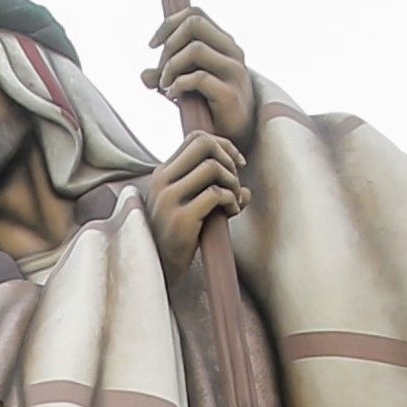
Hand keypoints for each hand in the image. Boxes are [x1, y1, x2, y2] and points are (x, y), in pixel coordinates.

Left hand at [143, 6, 251, 140]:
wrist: (236, 138)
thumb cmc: (210, 107)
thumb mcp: (185, 86)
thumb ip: (166, 76)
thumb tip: (144, 75)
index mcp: (224, 43)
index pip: (195, 14)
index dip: (169, 24)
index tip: (153, 46)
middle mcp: (232, 52)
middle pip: (194, 24)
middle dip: (169, 44)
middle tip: (161, 70)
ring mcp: (234, 72)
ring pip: (195, 49)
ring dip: (170, 66)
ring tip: (164, 85)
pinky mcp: (230, 94)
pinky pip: (198, 78)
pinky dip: (178, 85)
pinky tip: (173, 96)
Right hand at [145, 127, 251, 255]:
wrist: (159, 268)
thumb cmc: (178, 238)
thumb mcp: (190, 207)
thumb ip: (213, 191)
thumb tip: (246, 190)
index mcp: (163, 173)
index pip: (196, 138)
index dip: (223, 145)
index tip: (237, 164)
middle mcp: (162, 181)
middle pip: (204, 143)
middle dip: (228, 157)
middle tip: (235, 180)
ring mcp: (169, 199)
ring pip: (212, 167)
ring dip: (232, 181)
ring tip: (234, 200)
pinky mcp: (181, 218)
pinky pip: (215, 194)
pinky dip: (231, 201)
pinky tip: (231, 213)